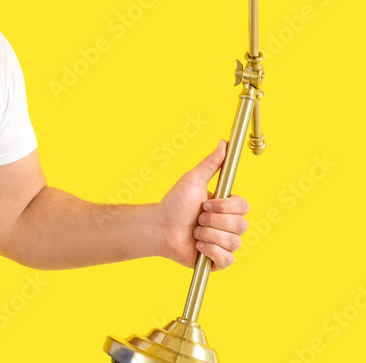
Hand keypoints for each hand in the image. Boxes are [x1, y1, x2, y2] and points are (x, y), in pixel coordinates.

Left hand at [157, 139, 248, 270]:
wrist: (160, 227)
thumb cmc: (174, 203)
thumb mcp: (193, 180)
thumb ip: (211, 163)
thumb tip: (223, 143)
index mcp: (227, 207)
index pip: (244, 207)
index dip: (225, 207)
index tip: (205, 203)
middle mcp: (229, 225)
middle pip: (240, 226)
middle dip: (213, 221)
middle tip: (197, 218)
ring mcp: (224, 243)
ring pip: (233, 242)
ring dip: (208, 235)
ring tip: (194, 232)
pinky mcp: (218, 261)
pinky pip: (227, 259)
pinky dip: (210, 251)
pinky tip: (198, 246)